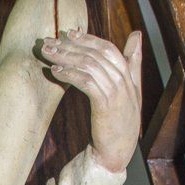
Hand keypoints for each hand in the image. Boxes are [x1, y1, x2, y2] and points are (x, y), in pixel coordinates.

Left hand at [40, 30, 141, 171]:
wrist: (118, 151)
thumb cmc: (120, 121)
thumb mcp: (131, 89)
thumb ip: (132, 62)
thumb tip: (136, 34)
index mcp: (129, 74)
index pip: (108, 48)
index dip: (88, 38)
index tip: (69, 33)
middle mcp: (124, 80)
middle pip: (95, 54)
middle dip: (70, 46)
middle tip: (50, 41)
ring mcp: (116, 92)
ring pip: (89, 65)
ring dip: (65, 57)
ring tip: (47, 54)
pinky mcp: (105, 104)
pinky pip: (86, 82)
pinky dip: (69, 74)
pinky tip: (55, 71)